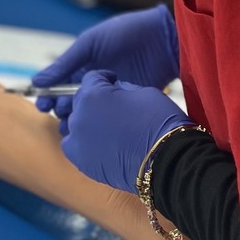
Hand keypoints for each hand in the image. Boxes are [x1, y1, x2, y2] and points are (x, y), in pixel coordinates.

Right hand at [32, 5, 178, 128]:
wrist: (163, 37)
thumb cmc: (125, 33)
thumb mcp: (91, 43)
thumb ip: (66, 63)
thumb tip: (36, 82)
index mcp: (82, 67)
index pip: (58, 87)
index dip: (48, 97)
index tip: (43, 105)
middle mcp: (94, 84)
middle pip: (70, 104)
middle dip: (62, 110)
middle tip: (62, 112)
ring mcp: (111, 96)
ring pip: (89, 114)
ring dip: (79, 121)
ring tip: (76, 123)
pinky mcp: (128, 106)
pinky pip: (110, 120)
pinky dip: (100, 126)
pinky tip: (97, 129)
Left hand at [61, 70, 190, 193]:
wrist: (167, 161)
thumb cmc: (160, 122)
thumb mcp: (143, 92)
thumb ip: (122, 88)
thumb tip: (114, 90)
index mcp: (93, 93)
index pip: (92, 78)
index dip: (105, 78)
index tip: (113, 82)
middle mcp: (79, 115)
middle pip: (80, 100)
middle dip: (94, 99)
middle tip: (112, 106)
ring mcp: (78, 139)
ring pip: (75, 122)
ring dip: (87, 120)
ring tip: (106, 126)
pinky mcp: (81, 161)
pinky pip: (72, 144)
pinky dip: (81, 141)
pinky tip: (97, 142)